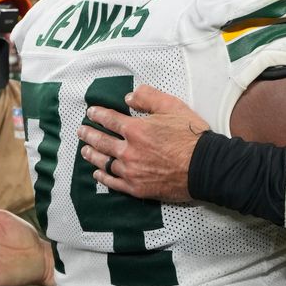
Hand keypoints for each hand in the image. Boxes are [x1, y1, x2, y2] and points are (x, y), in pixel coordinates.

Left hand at [78, 85, 209, 202]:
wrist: (204, 167)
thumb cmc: (191, 137)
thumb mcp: (172, 107)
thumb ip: (148, 97)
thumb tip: (129, 97)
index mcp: (136, 130)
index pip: (110, 120)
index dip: (98, 115)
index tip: (91, 113)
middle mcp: (129, 151)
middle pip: (102, 141)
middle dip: (89, 134)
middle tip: (81, 131)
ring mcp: (131, 171)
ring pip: (104, 162)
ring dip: (92, 155)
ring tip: (85, 150)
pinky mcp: (137, 188)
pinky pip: (113, 182)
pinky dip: (103, 176)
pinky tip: (98, 173)